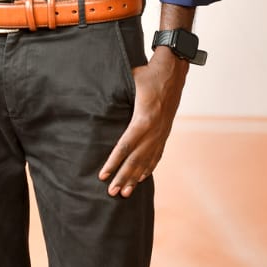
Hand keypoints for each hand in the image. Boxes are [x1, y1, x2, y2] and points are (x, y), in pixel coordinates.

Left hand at [98, 51, 187, 197]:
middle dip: (123, 178)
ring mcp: (161, 134)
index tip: (103, 175)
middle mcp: (154, 131)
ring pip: (147, 161)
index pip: (125, 146)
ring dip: (135, 178)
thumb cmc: (147, 74)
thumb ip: (115, 93)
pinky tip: (141, 178)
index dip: (113, 162)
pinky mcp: (165, 133)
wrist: (173, 72)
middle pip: (136, 160)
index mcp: (143, 119)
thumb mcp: (129, 81)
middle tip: (111, 193)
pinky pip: (156, 155)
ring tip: (124, 193)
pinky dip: (148, 169)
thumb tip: (94, 97)